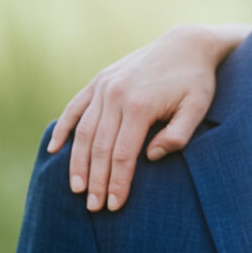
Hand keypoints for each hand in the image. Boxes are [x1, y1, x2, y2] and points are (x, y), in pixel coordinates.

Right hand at [47, 24, 228, 211]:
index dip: (117, 182)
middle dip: (96, 180)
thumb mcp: (198, 108)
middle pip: (100, 147)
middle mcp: (116, 95)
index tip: (114, 205)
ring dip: (77, 162)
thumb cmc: (196, 82)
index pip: (122, 155)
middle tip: (93, 207)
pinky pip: (74, 108)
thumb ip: (178, 135)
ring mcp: (104, 86)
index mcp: (139, 105)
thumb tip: (151, 156)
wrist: (186, 45)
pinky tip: (53, 149)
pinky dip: (62, 128)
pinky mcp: (99, 80)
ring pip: (83, 131)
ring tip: (76, 189)